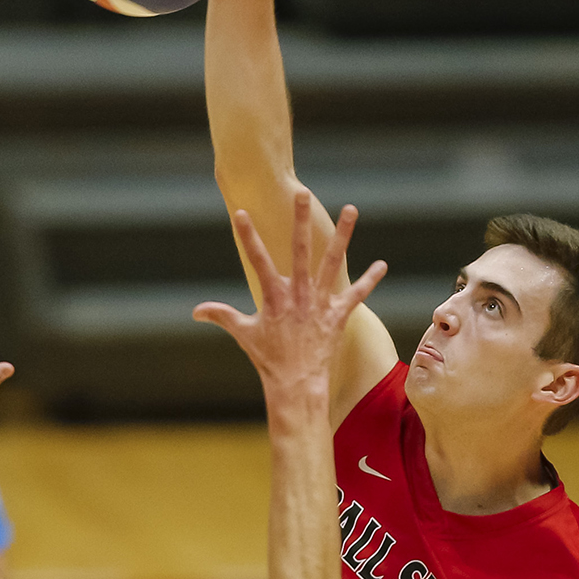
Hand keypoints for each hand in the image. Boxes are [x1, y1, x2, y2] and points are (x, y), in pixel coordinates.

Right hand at [194, 196, 385, 402]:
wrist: (295, 384)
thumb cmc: (267, 359)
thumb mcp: (243, 334)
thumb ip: (221, 316)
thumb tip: (196, 311)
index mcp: (274, 296)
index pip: (256, 259)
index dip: (248, 236)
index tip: (241, 213)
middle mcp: (298, 294)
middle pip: (300, 251)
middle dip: (301, 221)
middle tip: (304, 195)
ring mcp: (320, 303)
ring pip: (333, 262)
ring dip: (343, 236)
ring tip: (352, 209)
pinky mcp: (338, 315)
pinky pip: (356, 294)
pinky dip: (369, 280)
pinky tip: (382, 265)